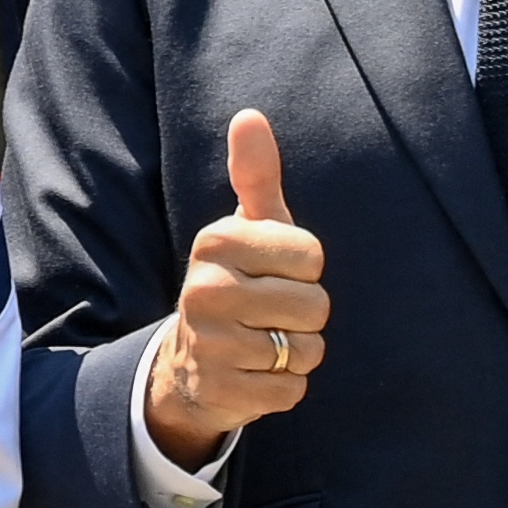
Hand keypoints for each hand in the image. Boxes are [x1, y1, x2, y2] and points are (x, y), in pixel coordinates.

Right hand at [146, 109, 325, 464]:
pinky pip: (293, 390)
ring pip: (307, 350)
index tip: (275, 271)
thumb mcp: (248, 227)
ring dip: (297, 351)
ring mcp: (210, 345)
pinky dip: (286, 386)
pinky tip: (257, 373)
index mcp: (216, 242)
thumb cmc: (239, 280)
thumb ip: (255, 174)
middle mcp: (205, 291)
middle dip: (306, 314)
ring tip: (265, 341)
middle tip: (271, 311)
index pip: (312, 255)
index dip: (306, 267)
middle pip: (315, 305)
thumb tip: (249, 115)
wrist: (192, 361)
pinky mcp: (223, 392)